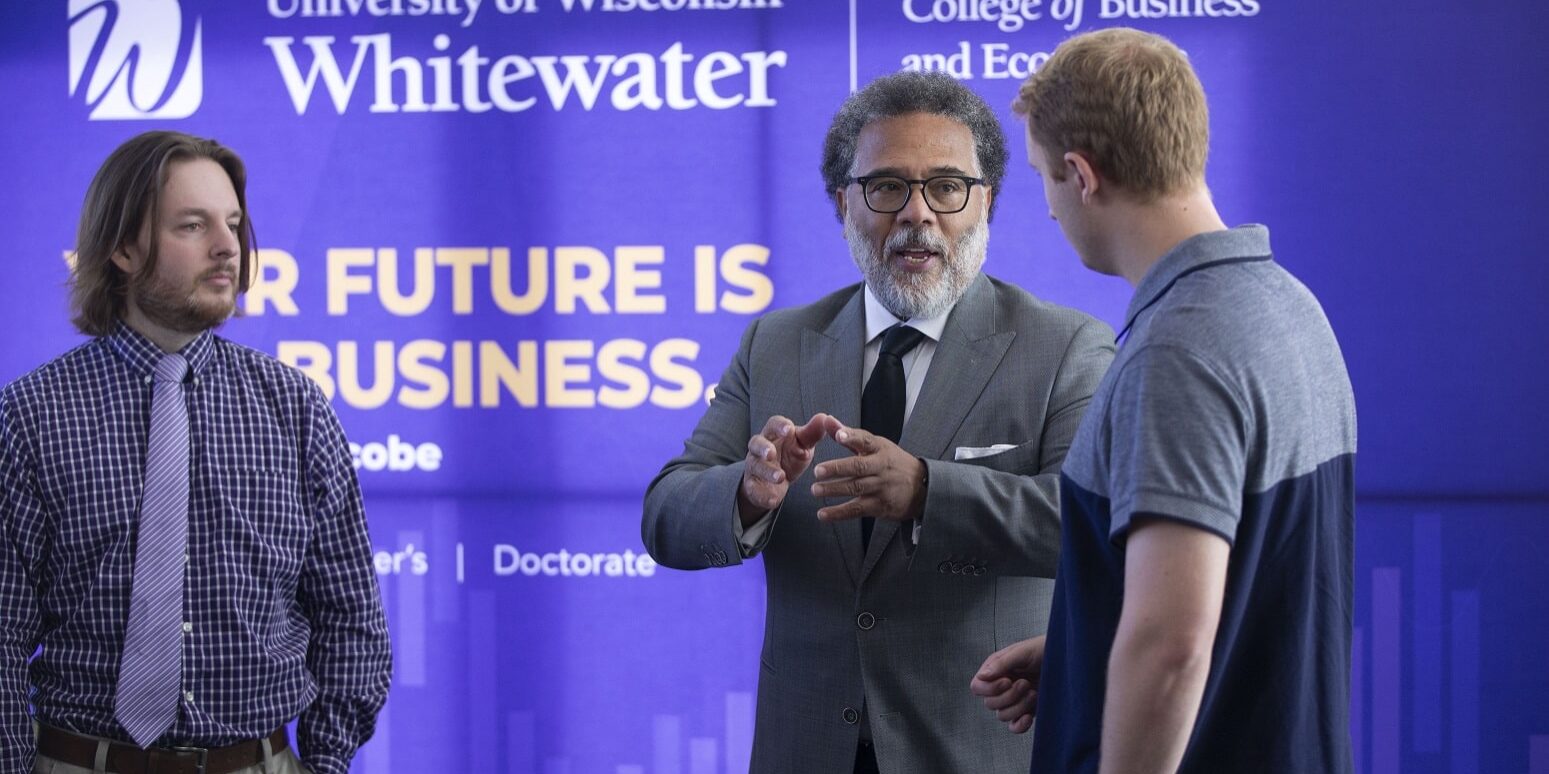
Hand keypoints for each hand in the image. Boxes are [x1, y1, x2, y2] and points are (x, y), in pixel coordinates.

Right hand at [738, 413, 835, 524]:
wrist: (775, 480)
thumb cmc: (790, 454)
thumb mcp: (803, 444)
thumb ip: (812, 433)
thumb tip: (825, 417)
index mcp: (773, 434)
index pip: (773, 424)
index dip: (780, 426)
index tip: (789, 430)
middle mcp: (759, 448)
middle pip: (755, 443)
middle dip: (763, 448)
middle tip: (772, 453)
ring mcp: (754, 467)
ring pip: (755, 466)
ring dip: (767, 472)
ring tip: (781, 477)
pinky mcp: (753, 485)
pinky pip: (754, 490)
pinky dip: (763, 495)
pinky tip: (774, 501)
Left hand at [810, 423, 925, 522]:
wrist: (923, 489)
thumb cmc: (892, 463)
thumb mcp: (876, 446)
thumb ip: (849, 435)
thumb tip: (827, 419)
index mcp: (880, 449)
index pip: (866, 441)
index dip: (851, 437)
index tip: (839, 435)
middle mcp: (881, 467)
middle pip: (858, 467)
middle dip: (837, 468)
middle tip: (818, 471)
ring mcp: (881, 487)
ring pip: (856, 488)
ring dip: (834, 490)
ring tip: (816, 490)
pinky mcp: (879, 506)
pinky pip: (857, 509)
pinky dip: (839, 513)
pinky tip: (823, 514)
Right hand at [970, 635, 1044, 733]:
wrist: (1066, 659)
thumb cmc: (1043, 650)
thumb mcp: (1021, 652)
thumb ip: (1001, 663)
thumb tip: (982, 676)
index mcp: (995, 670)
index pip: (977, 687)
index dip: (990, 688)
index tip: (1007, 680)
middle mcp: (1001, 687)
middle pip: (990, 703)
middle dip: (1009, 696)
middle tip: (1026, 683)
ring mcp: (1013, 700)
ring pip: (1002, 715)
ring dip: (1018, 706)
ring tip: (1034, 693)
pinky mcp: (1026, 711)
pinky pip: (1014, 726)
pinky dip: (1019, 725)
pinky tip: (1028, 717)